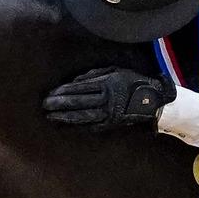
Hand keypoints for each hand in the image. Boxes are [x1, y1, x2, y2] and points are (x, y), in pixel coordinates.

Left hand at [42, 68, 173, 132]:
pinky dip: (78, 127)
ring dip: (65, 118)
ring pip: (83, 117)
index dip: (63, 92)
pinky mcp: (111, 124)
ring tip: (51, 117)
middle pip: (78, 103)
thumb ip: (94, 75)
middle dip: (60, 105)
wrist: (153, 101)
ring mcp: (109, 114)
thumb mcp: (115, 71)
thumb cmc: (132, 82)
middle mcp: (107, 100)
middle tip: (45, 106)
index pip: (79, 88)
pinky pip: (91, 126)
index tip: (50, 94)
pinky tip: (66, 126)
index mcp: (106, 84)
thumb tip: (74, 81)